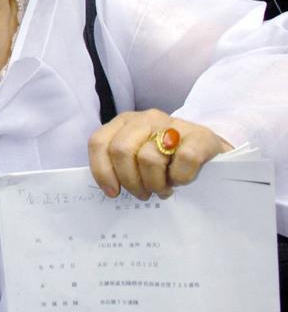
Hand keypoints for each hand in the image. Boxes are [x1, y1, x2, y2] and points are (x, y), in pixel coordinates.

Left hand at [88, 108, 233, 199]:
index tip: (113, 192)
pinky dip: (180, 178)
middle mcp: (146, 119)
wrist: (213, 153)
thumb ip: (120, 164)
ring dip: (155, 183)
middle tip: (144, 193)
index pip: (99, 142)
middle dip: (130, 181)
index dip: (102, 170)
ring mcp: (173, 124)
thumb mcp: (138, 158)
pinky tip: (182, 180)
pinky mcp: (199, 136)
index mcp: (125, 123)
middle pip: (121, 151)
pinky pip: (182, 160)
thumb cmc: (168, 160)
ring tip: (164, 188)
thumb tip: (109, 189)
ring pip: (148, 158)